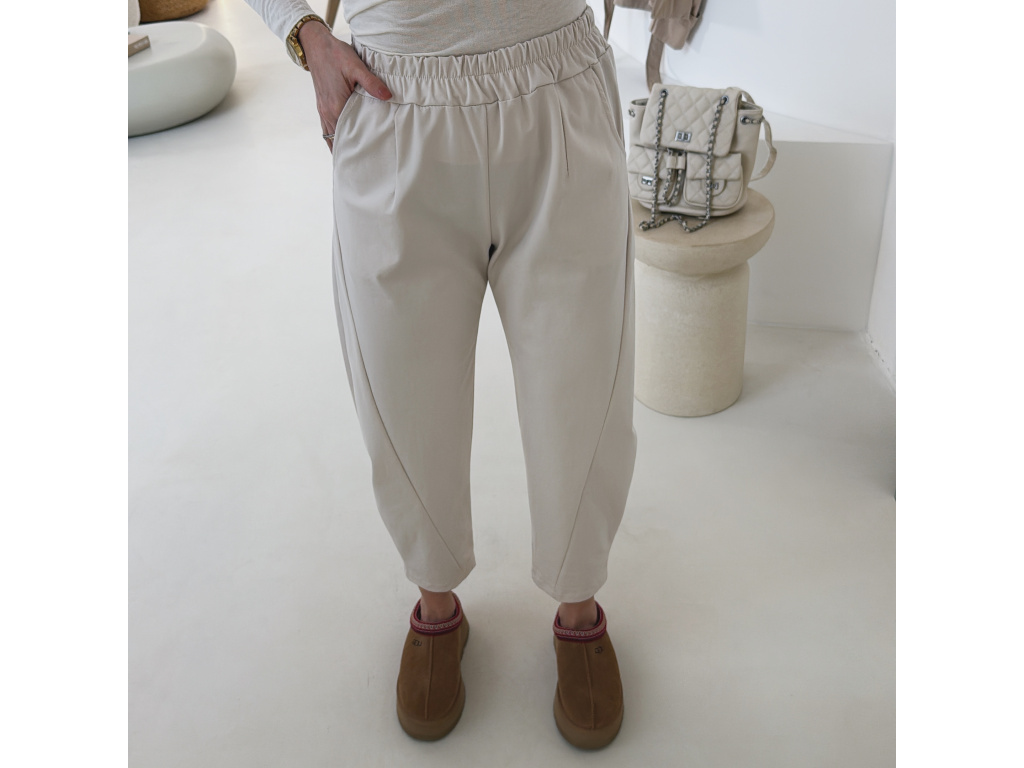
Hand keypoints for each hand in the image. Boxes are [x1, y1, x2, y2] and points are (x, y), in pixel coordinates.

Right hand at [299, 21, 392, 151]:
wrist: (317, 46)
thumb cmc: (336, 55)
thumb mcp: (356, 66)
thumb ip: (372, 83)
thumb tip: (388, 96)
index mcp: (336, 106)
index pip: (345, 135)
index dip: (354, 148)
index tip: (364, 160)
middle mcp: (327, 112)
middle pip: (337, 140)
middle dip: (348, 152)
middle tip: (362, 165)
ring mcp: (323, 110)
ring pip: (330, 137)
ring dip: (340, 147)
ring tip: (351, 160)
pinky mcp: (322, 106)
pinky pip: (327, 128)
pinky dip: (334, 138)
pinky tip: (342, 144)